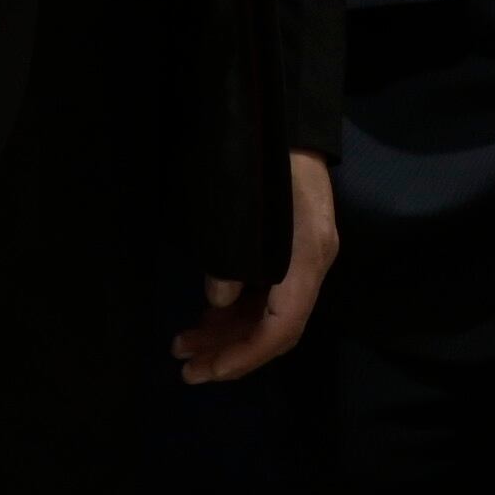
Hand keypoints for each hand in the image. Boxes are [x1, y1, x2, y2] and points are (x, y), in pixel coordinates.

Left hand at [175, 150, 333, 380]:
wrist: (288, 123)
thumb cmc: (263, 163)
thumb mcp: (240, 208)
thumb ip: (229, 258)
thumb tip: (217, 300)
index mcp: (306, 260)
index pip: (281, 328)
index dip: (244, 355)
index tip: (205, 371)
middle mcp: (311, 267)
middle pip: (275, 328)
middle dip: (230, 351)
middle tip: (185, 367)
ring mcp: (302, 260)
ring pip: (267, 314)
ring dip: (227, 333)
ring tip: (183, 344)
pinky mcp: (291, 252)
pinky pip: (265, 294)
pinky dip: (235, 311)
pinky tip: (204, 316)